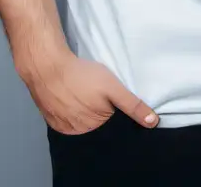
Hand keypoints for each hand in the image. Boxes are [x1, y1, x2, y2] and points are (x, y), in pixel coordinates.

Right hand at [18, 48, 157, 133]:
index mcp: (94, 128)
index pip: (112, 125)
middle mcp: (77, 133)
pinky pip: (68, 118)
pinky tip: (75, 97)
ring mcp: (62, 127)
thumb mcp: (113, 87)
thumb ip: (132, 105)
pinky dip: (73, 109)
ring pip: (82, 121)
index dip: (116, 113)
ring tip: (87, 94)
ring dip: (87, 111)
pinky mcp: (51, 119)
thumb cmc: (83, 77)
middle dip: (102, 113)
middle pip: (97, 124)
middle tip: (99, 95)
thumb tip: (153, 123)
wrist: (47, 68)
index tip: (114, 101)